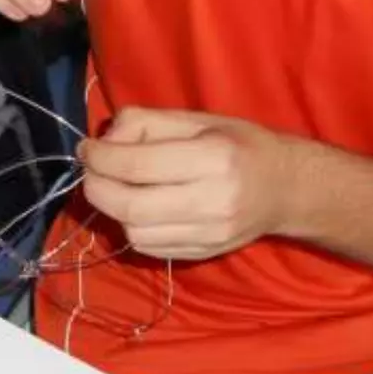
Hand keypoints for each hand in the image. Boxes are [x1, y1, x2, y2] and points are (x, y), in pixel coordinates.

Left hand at [77, 107, 298, 260]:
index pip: (139, 164)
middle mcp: (213, 201)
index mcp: (214, 158)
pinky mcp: (203, 254)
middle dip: (97, 187)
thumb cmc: (240, 145)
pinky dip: (132, 227)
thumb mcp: (198, 119)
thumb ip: (147, 124)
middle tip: (90, 171)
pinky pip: (149, 247)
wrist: (285, 189)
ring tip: (116, 187)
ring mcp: (209, 234)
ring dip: (113, 209)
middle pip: (131, 206)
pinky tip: (138, 208)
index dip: (101, 157)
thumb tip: (104, 141)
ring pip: (135, 232)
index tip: (86, 149)